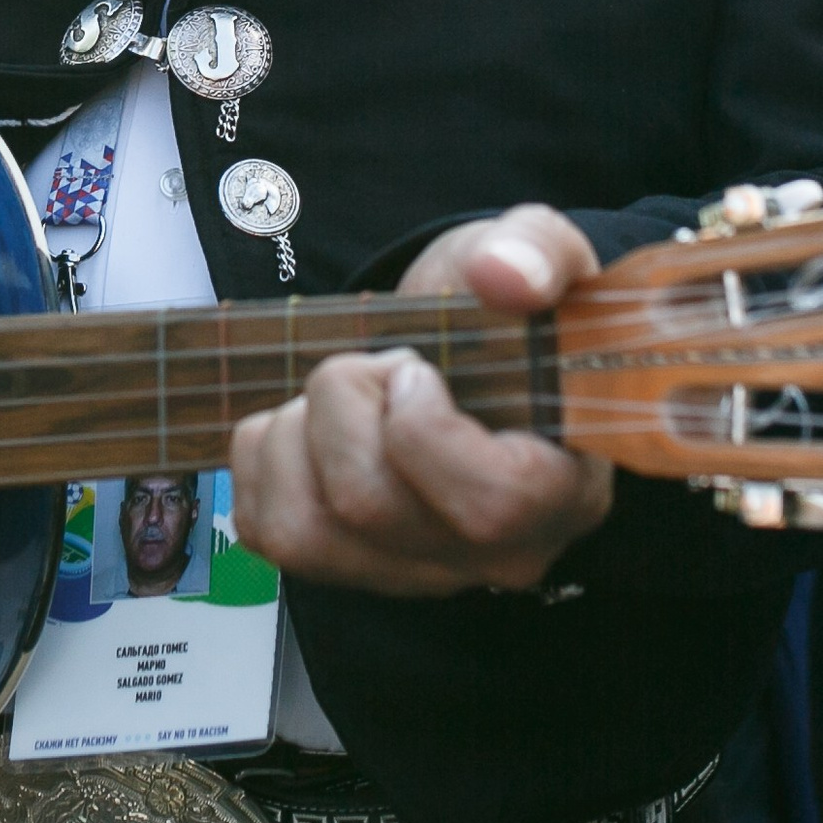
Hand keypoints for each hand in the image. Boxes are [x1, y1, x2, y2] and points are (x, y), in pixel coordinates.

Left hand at [229, 205, 614, 594]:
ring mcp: (413, 572)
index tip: (413, 367)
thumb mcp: (538, 252)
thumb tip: (503, 275)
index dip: (425, 428)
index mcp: (560, 490)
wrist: (459, 345)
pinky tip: (305, 422)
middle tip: (379, 360)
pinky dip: (262, 459)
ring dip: (295, 434)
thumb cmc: (503, 313)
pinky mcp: (341, 567)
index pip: (489, 504)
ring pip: (305, 532)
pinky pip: (267, 532)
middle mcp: (491, 555)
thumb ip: (537, 250)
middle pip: (369, 506)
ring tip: (341, 394)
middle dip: (345, 400)